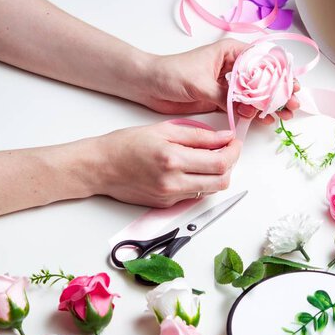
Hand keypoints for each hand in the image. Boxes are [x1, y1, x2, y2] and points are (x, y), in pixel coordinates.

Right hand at [82, 122, 241, 207]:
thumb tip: (224, 137)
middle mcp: (173, 182)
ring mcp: (170, 196)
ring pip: (210, 190)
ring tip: (209, 157)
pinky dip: (200, 181)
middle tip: (227, 150)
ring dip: (217, 174)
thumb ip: (197, 135)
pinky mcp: (166, 204)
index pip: (220, 161)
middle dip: (231, 164)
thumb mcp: (162, 130)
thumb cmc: (125, 145)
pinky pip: (194, 194)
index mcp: (173, 159)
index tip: (234, 141)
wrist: (100, 167)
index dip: (234, 151)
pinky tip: (190, 168)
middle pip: (221, 181)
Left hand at [140, 39, 300, 123]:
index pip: (263, 61)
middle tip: (292, 106)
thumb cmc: (170, 74)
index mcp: (230, 52)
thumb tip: (247, 107)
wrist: (149, 86)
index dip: (280, 75)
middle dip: (279, 93)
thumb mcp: (200, 83)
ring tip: (283, 116)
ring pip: (256, 94)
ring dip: (270, 105)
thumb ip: (225, 95)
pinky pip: (243, 106)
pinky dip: (254, 113)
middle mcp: (232, 66)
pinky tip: (265, 120)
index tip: (290, 88)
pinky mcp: (221, 99)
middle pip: (264, 79)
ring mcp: (228, 84)